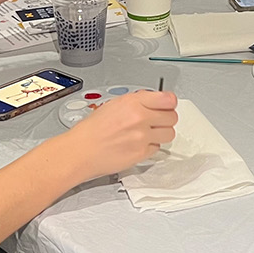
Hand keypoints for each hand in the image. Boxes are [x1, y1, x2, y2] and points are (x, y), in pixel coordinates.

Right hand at [64, 90, 179, 178]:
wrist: (81, 151)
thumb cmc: (92, 130)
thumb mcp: (114, 104)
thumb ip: (137, 101)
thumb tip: (154, 100)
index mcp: (133, 102)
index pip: (168, 99)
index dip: (170, 103)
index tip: (169, 105)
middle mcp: (139, 118)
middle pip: (172, 117)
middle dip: (166, 119)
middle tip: (158, 121)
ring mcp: (142, 137)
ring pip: (170, 134)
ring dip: (162, 133)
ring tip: (149, 134)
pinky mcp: (141, 153)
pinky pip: (157, 148)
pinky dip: (150, 147)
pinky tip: (138, 144)